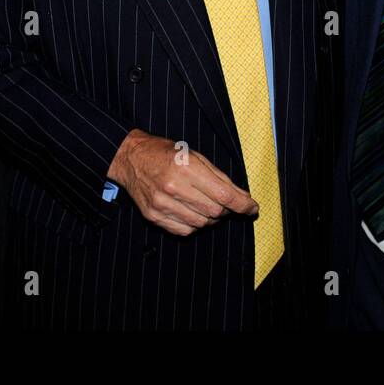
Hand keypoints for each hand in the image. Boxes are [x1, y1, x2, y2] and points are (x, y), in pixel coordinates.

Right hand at [108, 129, 257, 235]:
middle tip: (226, 202)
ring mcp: (162, 204)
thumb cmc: (165, 154)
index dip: (243, 204)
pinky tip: (192, 212)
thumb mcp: (195, 156)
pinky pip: (185, 230)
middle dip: (226, 210)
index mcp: (187, 168)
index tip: (252, 208)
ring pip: (201, 223)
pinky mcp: (154, 216)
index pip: (224, 194)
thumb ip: (219, 177)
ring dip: (211, 218)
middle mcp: (174, 188)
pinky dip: (195, 225)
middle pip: (215, 211)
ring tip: (206, 205)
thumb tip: (242, 197)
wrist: (131, 158)